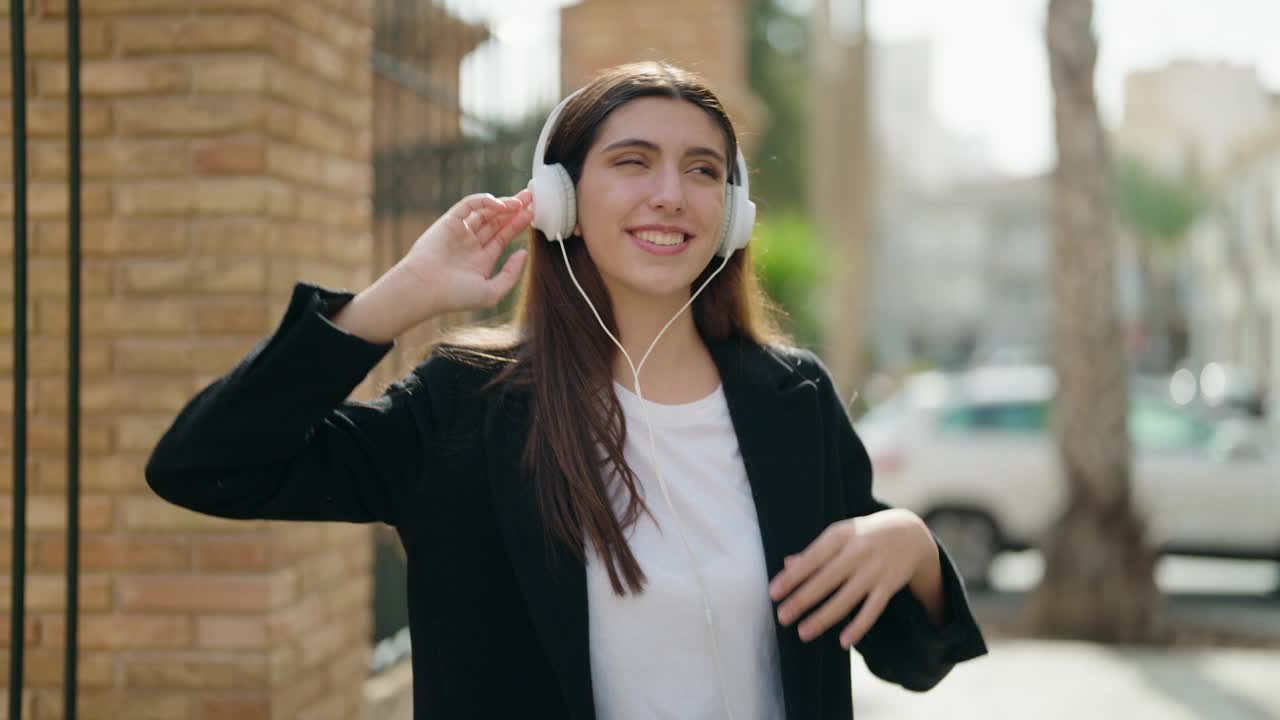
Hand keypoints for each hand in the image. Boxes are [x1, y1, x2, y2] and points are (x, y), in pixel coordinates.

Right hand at [394, 189, 534, 315]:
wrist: (425, 289)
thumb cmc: (455, 296)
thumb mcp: (492, 292)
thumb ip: (511, 274)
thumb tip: (523, 253)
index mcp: (480, 260)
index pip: (503, 237)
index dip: (519, 225)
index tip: (534, 214)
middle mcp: (471, 244)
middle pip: (497, 221)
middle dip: (515, 210)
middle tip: (533, 198)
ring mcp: (460, 232)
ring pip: (485, 211)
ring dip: (504, 203)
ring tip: (521, 201)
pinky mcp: (449, 221)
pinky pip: (469, 205)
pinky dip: (484, 201)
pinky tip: (501, 205)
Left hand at [768, 508, 935, 648]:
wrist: (909, 533)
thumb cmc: (863, 535)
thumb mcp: (839, 535)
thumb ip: (814, 551)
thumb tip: (786, 564)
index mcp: (841, 535)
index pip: (812, 558)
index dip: (792, 577)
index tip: (773, 593)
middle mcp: (858, 551)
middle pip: (826, 580)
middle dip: (802, 600)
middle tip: (782, 617)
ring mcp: (875, 570)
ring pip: (846, 598)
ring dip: (824, 617)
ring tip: (803, 633)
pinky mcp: (889, 586)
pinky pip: (872, 610)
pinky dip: (859, 626)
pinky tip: (844, 642)